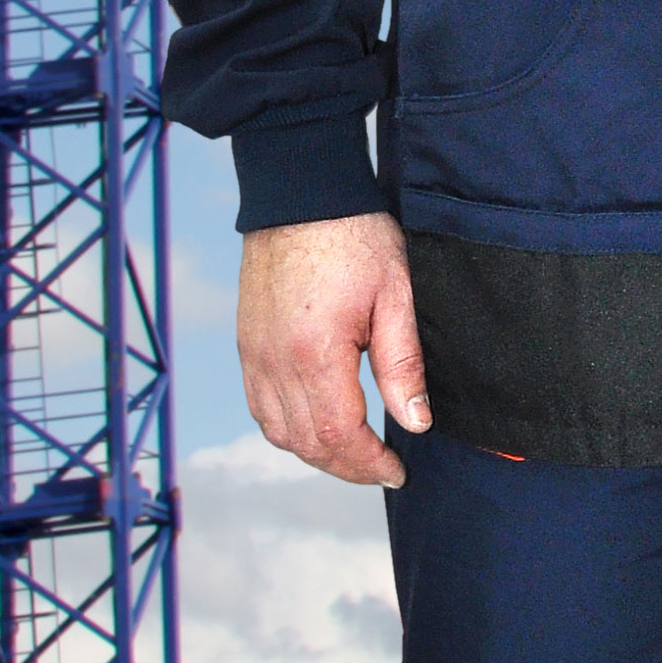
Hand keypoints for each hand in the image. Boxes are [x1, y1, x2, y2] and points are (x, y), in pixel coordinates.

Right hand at [238, 211, 428, 486]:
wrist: (302, 192)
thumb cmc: (353, 234)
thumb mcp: (395, 294)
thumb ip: (403, 364)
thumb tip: (415, 422)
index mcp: (314, 354)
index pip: (338, 436)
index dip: (369, 463)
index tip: (398, 470)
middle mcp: (274, 363)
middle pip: (306, 443)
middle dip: (346, 465)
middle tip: (382, 467)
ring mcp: (254, 354)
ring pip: (278, 432)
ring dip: (316, 451)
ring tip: (353, 451)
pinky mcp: (246, 343)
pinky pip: (260, 406)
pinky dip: (287, 428)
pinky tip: (314, 423)